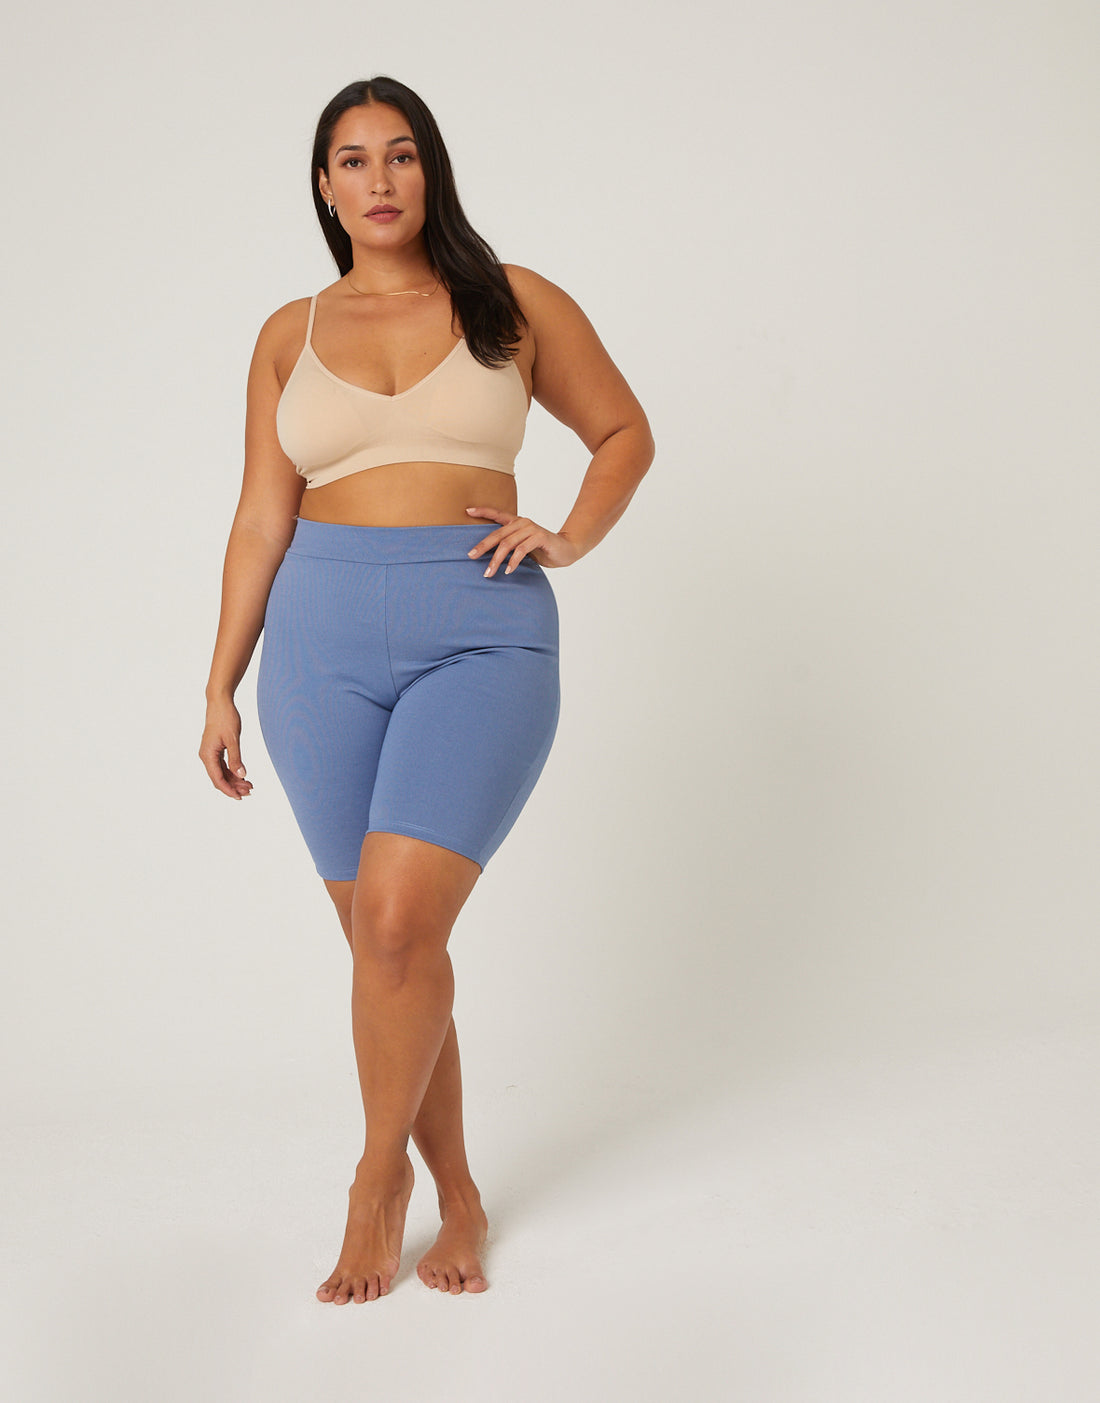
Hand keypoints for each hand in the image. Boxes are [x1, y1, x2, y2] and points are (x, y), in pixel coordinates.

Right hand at [199, 701, 253, 799]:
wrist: (220, 702)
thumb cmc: (226, 718)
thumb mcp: (233, 739)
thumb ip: (236, 759)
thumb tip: (241, 775)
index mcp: (208, 755)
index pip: (217, 779)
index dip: (229, 790)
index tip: (240, 797)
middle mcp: (206, 756)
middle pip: (219, 778)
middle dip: (234, 786)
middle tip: (250, 791)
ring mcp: (210, 753)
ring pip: (221, 773)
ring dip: (234, 780)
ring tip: (249, 785)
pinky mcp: (215, 749)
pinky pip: (222, 765)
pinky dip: (232, 771)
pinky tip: (242, 776)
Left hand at [465, 507, 582, 576]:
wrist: (565, 551)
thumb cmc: (541, 550)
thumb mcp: (522, 547)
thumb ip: (509, 546)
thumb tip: (487, 556)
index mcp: (517, 522)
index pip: (497, 514)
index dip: (482, 511)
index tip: (467, 510)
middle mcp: (522, 522)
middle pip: (497, 534)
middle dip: (483, 547)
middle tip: (471, 556)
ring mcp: (531, 528)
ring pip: (507, 544)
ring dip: (496, 560)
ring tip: (489, 573)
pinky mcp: (540, 537)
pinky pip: (521, 550)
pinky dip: (513, 562)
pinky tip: (508, 571)